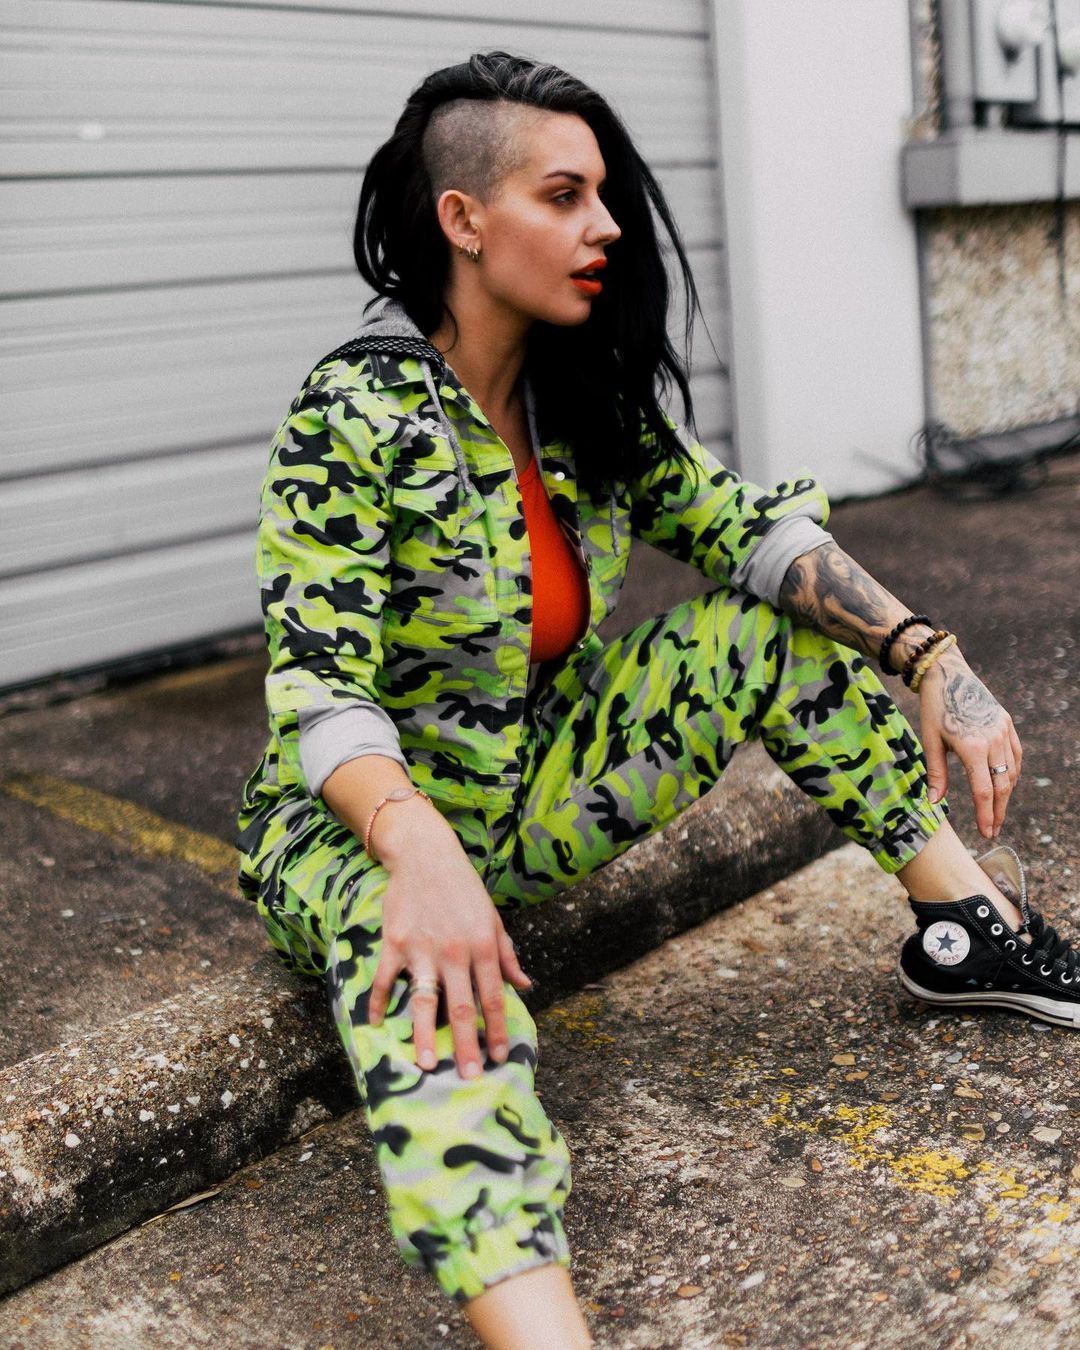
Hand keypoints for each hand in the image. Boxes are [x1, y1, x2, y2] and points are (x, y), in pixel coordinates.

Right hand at [366, 839, 532, 1078]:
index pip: (494, 997)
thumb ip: (507, 955)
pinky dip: (379, 1003)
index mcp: (483, 946)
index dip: (498, 1030)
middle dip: (467, 1046)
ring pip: (424, 1001)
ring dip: (425, 1036)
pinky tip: (377, 1024)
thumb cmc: (464, 888)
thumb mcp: (493, 918)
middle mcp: (456, 952)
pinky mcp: (395, 943)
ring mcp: (423, 949)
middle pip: (462, 1008)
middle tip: (469, 1076)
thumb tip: (525, 985)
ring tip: (427, 1065)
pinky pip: (385, 980)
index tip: (500, 1057)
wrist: (426, 855)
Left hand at [917, 647, 1022, 839]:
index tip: (985, 833)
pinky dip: (1011, 773)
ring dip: (1005, 795)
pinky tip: (1004, 786)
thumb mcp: (930, 741)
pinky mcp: (1007, 723)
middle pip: (1001, 786)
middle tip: (992, 831)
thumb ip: (936, 773)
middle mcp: (993, 740)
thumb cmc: (934, 708)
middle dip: (997, 811)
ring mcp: (1003, 731)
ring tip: (995, 813)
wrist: (948, 674)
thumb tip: (934, 803)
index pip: (983, 791)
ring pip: (1011, 772)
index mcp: (973, 746)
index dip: (985, 815)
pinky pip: (1015, 755)